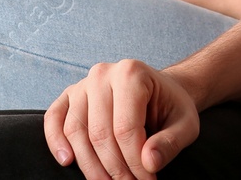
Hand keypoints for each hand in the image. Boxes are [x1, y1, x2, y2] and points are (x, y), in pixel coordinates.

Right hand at [44, 59, 198, 179]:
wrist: (159, 92)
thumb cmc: (171, 107)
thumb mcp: (186, 124)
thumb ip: (171, 142)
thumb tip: (149, 163)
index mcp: (132, 73)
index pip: (126, 128)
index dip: (135, 162)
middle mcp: (103, 74)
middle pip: (99, 133)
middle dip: (115, 168)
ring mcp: (83, 84)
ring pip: (76, 131)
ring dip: (90, 165)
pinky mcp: (69, 96)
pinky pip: (54, 119)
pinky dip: (55, 141)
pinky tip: (67, 161)